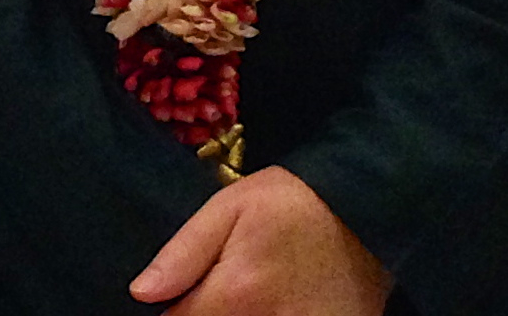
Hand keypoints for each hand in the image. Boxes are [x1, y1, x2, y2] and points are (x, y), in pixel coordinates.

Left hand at [130, 166, 390, 315]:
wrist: (366, 209)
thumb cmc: (290, 202)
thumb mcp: (230, 208)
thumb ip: (183, 253)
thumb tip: (140, 293)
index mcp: (237, 294)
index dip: (173, 311)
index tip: (178, 296)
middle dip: (206, 313)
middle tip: (225, 288)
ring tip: (250, 295)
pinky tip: (273, 304)